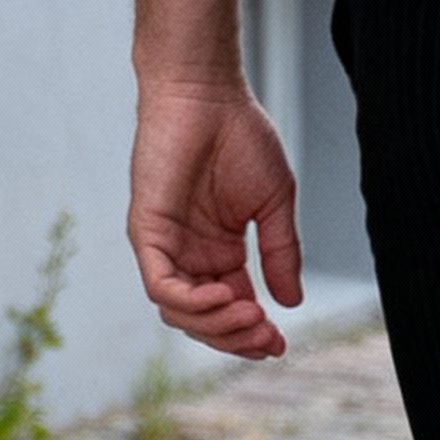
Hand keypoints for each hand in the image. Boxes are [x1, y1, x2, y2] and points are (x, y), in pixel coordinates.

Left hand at [128, 80, 302, 356]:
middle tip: (267, 337)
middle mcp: (188, 254)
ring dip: (215, 325)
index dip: (252, 334)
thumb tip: (292, 302)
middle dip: (235, 338)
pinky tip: (225, 297)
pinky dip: (190, 302)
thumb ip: (281, 253)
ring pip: (179, 312)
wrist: (208, 95)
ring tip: (251, 317)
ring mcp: (165, 246)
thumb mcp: (274, 204)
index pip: (230, 308)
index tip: (281, 345)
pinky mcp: (147, 232)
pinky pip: (161, 286)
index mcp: (218, 251)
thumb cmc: (240, 137)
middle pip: (203, 320)